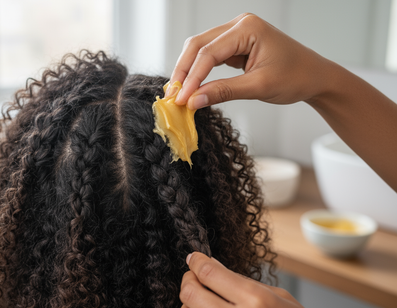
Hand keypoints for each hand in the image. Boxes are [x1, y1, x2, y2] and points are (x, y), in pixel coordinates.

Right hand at [170, 13, 333, 109]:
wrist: (316, 77)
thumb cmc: (296, 78)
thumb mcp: (259, 87)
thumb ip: (224, 91)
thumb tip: (194, 101)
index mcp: (247, 28)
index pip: (209, 53)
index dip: (192, 77)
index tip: (181, 100)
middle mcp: (239, 25)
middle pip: (198, 45)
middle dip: (183, 71)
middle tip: (172, 95)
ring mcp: (237, 33)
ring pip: (200, 49)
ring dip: (188, 70)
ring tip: (178, 93)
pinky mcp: (236, 44)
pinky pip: (210, 56)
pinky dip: (199, 71)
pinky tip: (192, 86)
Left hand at [175, 252, 344, 307]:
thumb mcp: (282, 299)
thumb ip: (243, 283)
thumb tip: (213, 267)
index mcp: (257, 301)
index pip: (210, 273)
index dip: (196, 262)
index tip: (194, 259)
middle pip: (190, 295)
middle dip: (188, 281)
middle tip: (194, 279)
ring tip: (201, 306)